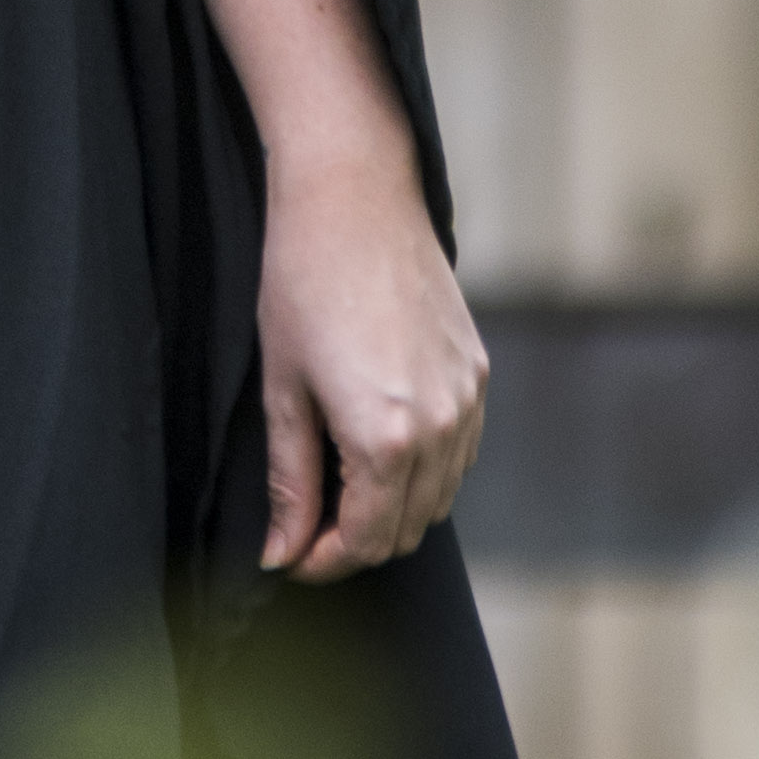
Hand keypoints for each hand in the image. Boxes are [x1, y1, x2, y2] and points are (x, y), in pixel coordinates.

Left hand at [255, 144, 489, 582]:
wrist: (353, 196)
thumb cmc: (302, 283)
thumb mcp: (284, 388)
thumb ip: (291, 481)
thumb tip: (281, 552)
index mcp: (386, 439)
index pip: (364, 540)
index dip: (323, 561)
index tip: (290, 557)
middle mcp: (441, 428)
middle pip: (407, 529)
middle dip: (357, 543)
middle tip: (308, 529)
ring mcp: (467, 400)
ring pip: (440, 497)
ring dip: (394, 511)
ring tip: (341, 490)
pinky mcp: (478, 372)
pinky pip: (461, 452)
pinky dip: (426, 471)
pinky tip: (383, 449)